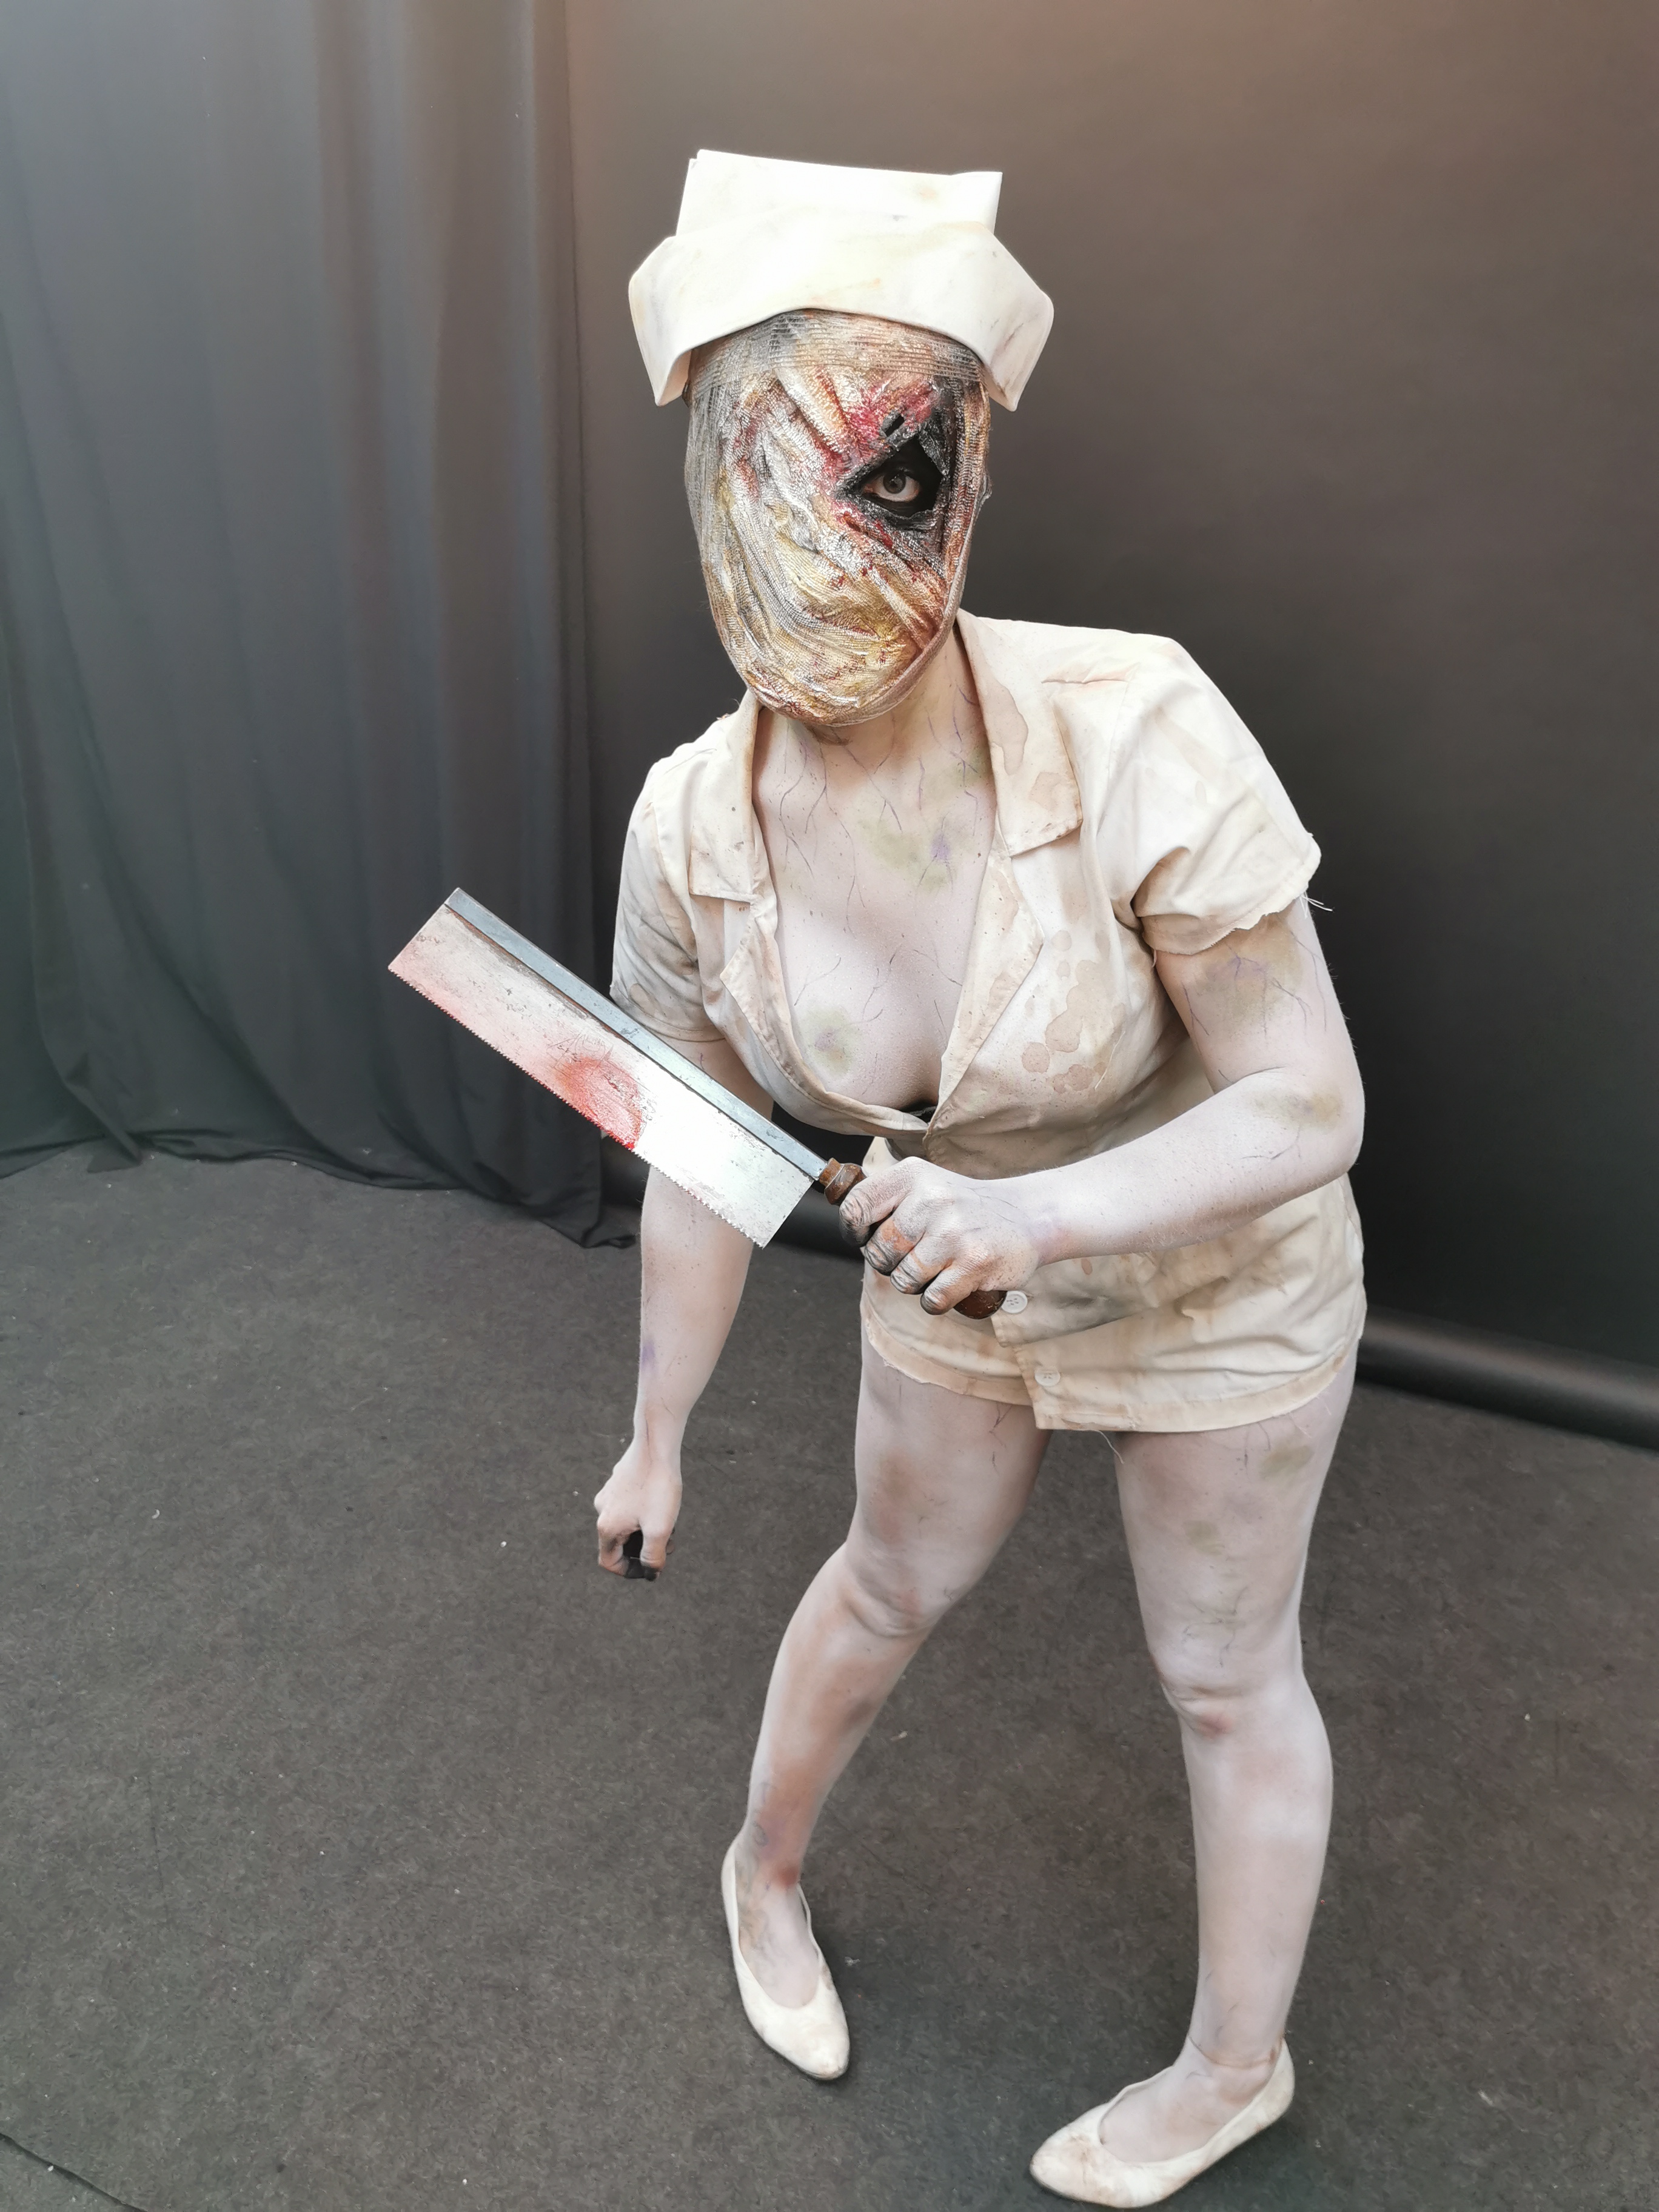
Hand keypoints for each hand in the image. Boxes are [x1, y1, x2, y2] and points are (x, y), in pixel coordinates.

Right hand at [594, 1434, 680, 1576]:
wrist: (656, 1444)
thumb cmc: (657, 1487)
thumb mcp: (659, 1529)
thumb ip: (653, 1557)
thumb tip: (651, 1572)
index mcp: (607, 1526)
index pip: (608, 1562)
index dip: (628, 1571)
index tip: (650, 1567)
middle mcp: (602, 1510)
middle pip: (618, 1544)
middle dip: (642, 1549)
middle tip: (667, 1545)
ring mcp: (609, 1494)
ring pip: (626, 1524)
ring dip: (645, 1531)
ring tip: (669, 1524)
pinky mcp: (619, 1481)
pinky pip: (629, 1507)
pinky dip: (644, 1514)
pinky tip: (663, 1505)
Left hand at [839, 1156, 1044, 1313]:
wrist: (1028, 1216)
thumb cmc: (966, 1207)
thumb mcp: (926, 1185)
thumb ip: (887, 1201)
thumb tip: (847, 1225)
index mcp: (913, 1176)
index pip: (856, 1208)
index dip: (853, 1232)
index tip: (866, 1238)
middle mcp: (932, 1200)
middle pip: (878, 1252)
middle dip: (891, 1263)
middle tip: (917, 1254)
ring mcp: (954, 1234)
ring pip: (904, 1280)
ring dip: (917, 1283)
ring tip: (940, 1265)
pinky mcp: (974, 1264)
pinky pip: (931, 1300)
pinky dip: (937, 1299)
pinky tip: (953, 1281)